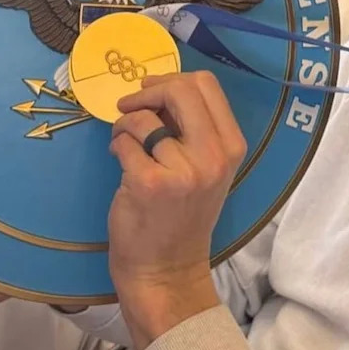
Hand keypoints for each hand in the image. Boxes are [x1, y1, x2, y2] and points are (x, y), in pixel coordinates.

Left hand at [109, 71, 246, 348]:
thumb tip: (156, 90)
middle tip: (131, 106)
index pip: (207, 85)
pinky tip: (121, 164)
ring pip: (144, 118)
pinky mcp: (149, 184)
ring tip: (126, 144)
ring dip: (125, 124)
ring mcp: (183, 171)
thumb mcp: (203, 168)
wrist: (167, 270)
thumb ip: (190, 129)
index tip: (152, 92)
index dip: (172, 80)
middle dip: (147, 92)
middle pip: (180, 90)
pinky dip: (116, 146)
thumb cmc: (181, 216)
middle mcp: (214, 157)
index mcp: (231, 147)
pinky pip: (124, 141)